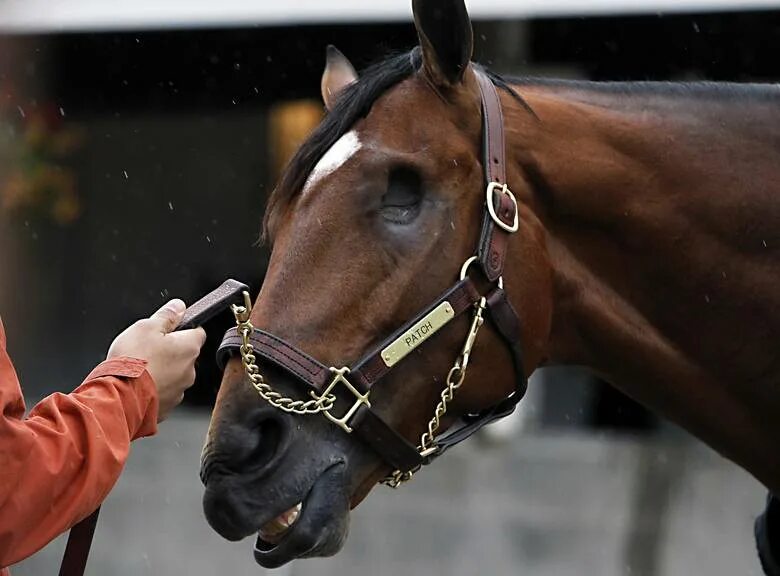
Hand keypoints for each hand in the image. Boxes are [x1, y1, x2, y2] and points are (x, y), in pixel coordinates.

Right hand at [107, 299, 206, 421]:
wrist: (119, 397)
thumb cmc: (132, 361)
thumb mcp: (146, 327)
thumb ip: (166, 316)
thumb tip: (179, 306)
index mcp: (189, 348)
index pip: (197, 332)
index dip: (183, 328)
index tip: (171, 329)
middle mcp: (189, 370)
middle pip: (185, 355)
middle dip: (170, 351)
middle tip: (148, 349)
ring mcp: (179, 390)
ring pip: (174, 375)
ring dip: (162, 371)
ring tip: (140, 369)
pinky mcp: (168, 405)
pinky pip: (164, 392)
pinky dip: (155, 388)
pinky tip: (139, 384)